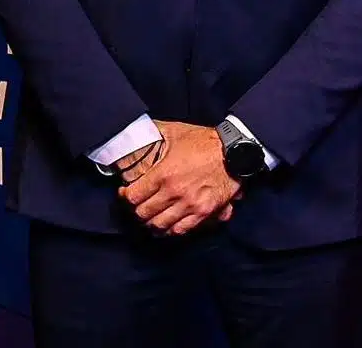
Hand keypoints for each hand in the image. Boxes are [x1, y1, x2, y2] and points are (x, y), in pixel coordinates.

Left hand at [119, 121, 240, 235]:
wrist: (235, 150)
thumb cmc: (205, 141)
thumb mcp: (176, 131)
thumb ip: (154, 133)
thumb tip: (136, 132)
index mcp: (163, 173)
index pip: (132, 196)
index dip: (125, 196)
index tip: (126, 192)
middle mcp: (174, 192)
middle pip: (143, 213)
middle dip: (137, 209)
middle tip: (139, 204)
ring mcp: (189, 204)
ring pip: (159, 224)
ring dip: (152, 221)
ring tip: (152, 215)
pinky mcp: (203, 211)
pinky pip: (179, 230)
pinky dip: (170, 229)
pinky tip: (168, 224)